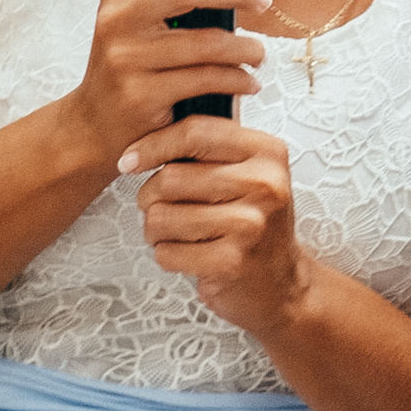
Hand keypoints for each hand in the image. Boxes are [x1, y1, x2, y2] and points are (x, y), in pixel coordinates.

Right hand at [66, 0, 274, 165]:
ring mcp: (125, 56)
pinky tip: (248, 82)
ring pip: (204, 41)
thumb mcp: (163, 10)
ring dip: (247, 47)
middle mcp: (118, 16)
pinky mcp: (140, 94)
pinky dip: (238, 80)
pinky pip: (206, 80)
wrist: (96, 122)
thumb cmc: (141, 57)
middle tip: (264, 0)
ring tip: (259, 54)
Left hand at [120, 113, 308, 335]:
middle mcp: (265, 185)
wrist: (281, 283)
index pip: (196, 131)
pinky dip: (167, 255)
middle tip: (161, 207)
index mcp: (267, 153)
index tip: (129, 160)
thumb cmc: (252, 221)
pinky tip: (189, 255)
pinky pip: (167, 252)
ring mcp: (251, 225)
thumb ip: (211, 146)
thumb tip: (150, 126)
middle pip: (171, 177)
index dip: (153, 144)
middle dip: (151, 196)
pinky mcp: (232, 262)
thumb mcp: (247, 172)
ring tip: (177, 233)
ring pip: (162, 216)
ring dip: (156, 229)